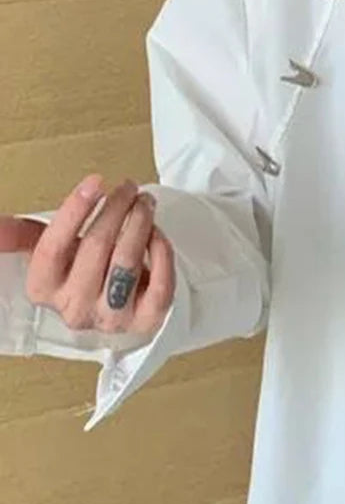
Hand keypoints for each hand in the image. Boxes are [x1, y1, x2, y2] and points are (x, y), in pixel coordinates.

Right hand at [0, 173, 174, 336]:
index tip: (95, 181)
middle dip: (116, 209)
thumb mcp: (51, 251)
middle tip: (128, 187)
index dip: (75, 211)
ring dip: (140, 224)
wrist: (119, 304)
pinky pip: (160, 285)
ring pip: (128, 263)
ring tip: (145, 203)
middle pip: (96, 247)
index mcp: (43, 289)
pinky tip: (157, 232)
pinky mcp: (146, 322)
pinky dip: (162, 253)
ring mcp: (111, 318)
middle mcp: (74, 309)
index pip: (53, 247)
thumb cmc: (82, 270)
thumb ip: (23, 235)